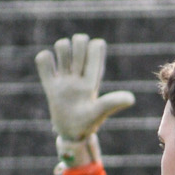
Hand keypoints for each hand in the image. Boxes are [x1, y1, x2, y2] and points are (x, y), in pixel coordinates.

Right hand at [35, 34, 134, 165]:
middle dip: (77, 46)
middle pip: (79, 40)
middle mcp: (80, 72)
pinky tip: (50, 73)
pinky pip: (43, 60)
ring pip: (62, 45)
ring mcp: (64, 77)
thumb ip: (112, 102)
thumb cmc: (88, 123)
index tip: (91, 67)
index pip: (96, 46)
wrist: (71, 135)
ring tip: (62, 70)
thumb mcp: (100, 112)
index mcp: (93, 75)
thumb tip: (131, 99)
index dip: (94, 49)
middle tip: (76, 66)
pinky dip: (44, 60)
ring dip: (61, 51)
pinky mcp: (50, 83)